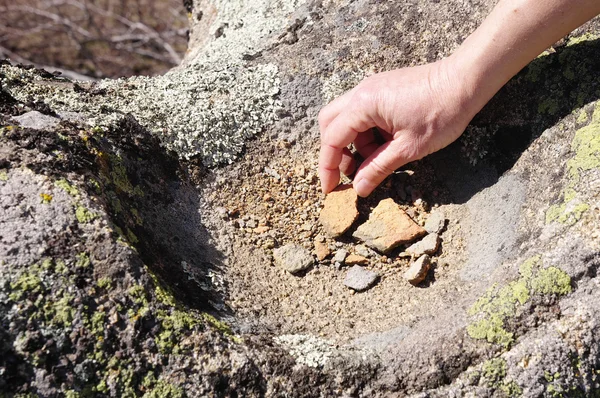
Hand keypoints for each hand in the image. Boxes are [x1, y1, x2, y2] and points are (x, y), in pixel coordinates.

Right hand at [318, 58, 478, 196]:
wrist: (466, 81)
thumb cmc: (441, 113)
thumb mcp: (408, 149)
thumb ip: (378, 168)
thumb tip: (359, 188)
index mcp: (363, 105)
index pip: (332, 139)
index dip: (328, 167)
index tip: (330, 189)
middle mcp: (361, 92)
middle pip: (330, 123)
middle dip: (334, 151)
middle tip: (348, 173)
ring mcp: (372, 88)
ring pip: (346, 118)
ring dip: (353, 143)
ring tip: (375, 161)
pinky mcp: (383, 88)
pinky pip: (363, 112)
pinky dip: (366, 132)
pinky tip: (385, 145)